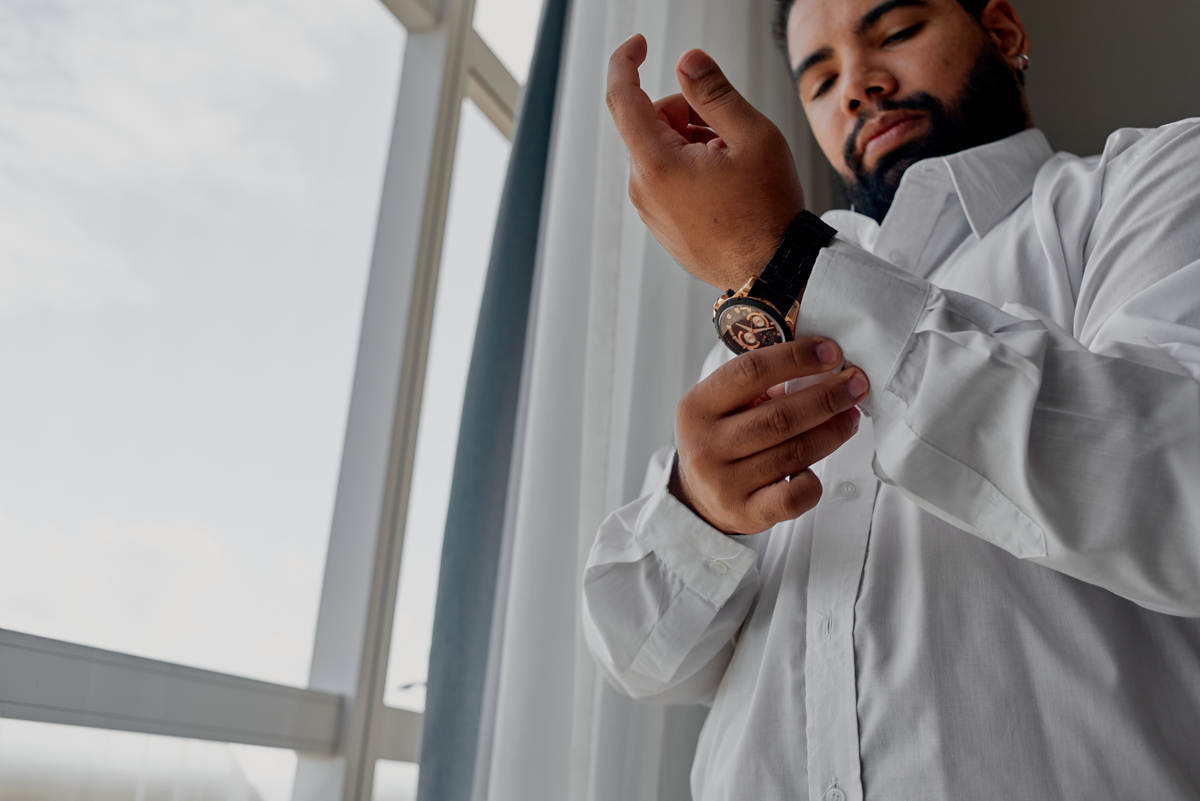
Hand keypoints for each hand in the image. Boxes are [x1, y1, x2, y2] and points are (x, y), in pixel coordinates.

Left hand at [605, 34, 805, 291]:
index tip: (640, 44)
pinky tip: (725, 187)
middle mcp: (644, 189)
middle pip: (651, 123)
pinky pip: (667, 180)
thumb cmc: (768, 212)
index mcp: (657, 164)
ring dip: (692, 144)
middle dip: (686, 113)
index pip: (623, 97)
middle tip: (728, 133)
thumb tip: (687, 62)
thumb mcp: (752, 136)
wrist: (773, 273)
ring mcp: (650, 211)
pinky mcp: (662, 225)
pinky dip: (691, 170)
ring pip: (661, 152)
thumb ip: (714, 92)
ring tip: (732, 167)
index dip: (627, 62)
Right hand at [671, 338, 867, 534]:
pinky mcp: (745, 512)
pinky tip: (816, 469)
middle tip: (855, 384)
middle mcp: (706, 444)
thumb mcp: (722, 406)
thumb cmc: (720, 441)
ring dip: (832, 431)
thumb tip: (822, 369)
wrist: (698, 499)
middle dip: (827, 396)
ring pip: (794, 453)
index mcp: (697, 406)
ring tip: (850, 416)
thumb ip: (760, 385)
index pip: (750, 371)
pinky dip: (814, 481)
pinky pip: (795, 496)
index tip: (831, 352)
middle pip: (780, 416)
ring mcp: (724, 482)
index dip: (796, 358)